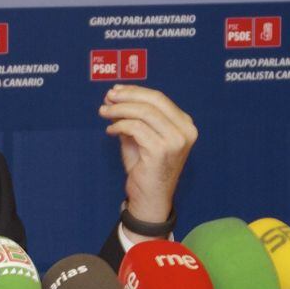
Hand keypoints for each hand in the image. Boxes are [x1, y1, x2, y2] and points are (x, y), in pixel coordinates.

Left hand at [98, 84, 196, 241]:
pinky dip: (119, 125)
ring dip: (119, 109)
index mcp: (184, 124)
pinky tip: (110, 130)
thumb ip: (130, 116)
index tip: (115, 90)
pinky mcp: (161, 150)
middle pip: (153, 101)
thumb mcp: (138, 136)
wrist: (149, 198)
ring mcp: (176, 140)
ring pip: (143, 112)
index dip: (135, 91)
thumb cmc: (145, 167)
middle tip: (107, 98)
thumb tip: (113, 96)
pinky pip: (135, 127)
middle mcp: (185, 131)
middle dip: (127, 96)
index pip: (159, 98)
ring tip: (104, 112)